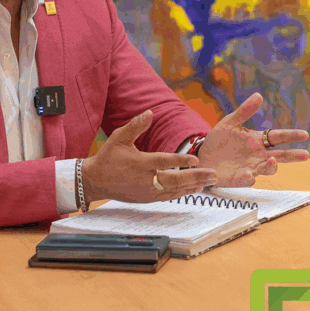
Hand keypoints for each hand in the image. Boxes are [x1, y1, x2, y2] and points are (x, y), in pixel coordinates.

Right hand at [81, 110, 216, 202]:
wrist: (96, 181)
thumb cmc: (109, 157)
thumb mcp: (119, 138)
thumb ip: (135, 125)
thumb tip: (150, 112)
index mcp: (140, 163)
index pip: (163, 162)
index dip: (180, 161)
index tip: (196, 160)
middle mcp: (145, 179)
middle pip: (174, 180)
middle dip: (196, 177)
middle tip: (213, 174)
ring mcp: (147, 191)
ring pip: (174, 190)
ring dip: (193, 186)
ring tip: (209, 181)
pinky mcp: (147, 198)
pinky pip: (168, 196)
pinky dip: (182, 193)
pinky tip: (194, 188)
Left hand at [198, 93, 309, 186]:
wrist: (202, 157)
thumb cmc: (219, 139)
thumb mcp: (230, 122)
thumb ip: (244, 111)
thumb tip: (259, 95)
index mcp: (258, 140)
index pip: (278, 137)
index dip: (291, 136)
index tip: (304, 134)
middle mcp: (259, 155)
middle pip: (281, 156)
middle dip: (293, 156)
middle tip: (305, 155)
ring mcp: (251, 167)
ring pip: (268, 169)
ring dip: (271, 166)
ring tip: (271, 161)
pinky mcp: (240, 179)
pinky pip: (248, 179)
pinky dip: (249, 177)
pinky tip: (248, 174)